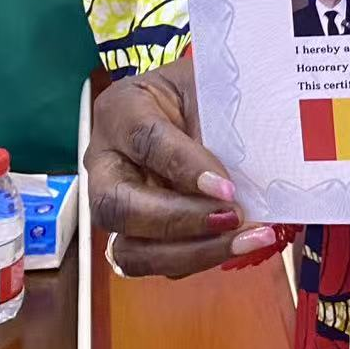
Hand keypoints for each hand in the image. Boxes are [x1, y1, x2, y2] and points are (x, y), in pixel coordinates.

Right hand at [84, 51, 276, 277]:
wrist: (199, 101)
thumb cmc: (203, 88)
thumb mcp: (210, 86)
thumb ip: (217, 121)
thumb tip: (241, 178)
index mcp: (120, 110)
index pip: (145, 141)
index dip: (184, 168)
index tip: (227, 187)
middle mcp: (104, 162)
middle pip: (118, 207)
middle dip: (178, 221)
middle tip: (233, 217)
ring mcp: (115, 204)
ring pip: (130, 250)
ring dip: (192, 253)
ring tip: (245, 240)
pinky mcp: (135, 235)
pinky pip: (158, 262)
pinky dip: (201, 258)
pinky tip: (242, 243)